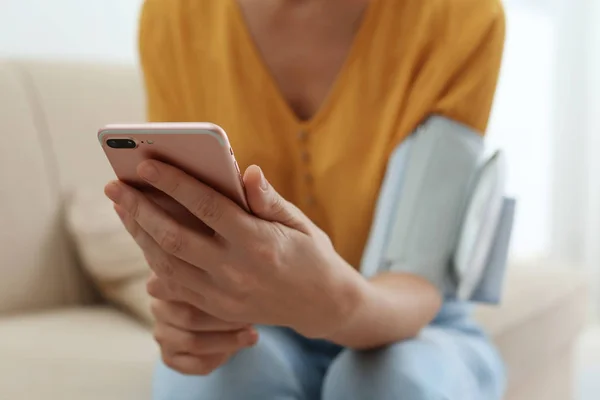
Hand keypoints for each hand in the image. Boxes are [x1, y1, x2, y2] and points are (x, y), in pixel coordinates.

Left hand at [105, 161, 364, 337]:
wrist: (322, 304)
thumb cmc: (312, 253)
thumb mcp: (299, 222)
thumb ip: (268, 199)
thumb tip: (246, 171)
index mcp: (259, 242)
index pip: (206, 206)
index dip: (173, 183)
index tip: (146, 164)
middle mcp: (237, 272)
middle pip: (174, 237)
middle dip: (139, 208)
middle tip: (114, 185)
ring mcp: (224, 296)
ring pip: (167, 264)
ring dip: (139, 235)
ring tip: (122, 209)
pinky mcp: (218, 310)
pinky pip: (175, 288)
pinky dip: (154, 263)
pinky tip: (143, 242)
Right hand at [150, 285, 257, 374]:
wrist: (218, 315)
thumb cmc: (220, 291)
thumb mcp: (219, 281)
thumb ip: (222, 282)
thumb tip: (242, 286)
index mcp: (167, 280)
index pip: (187, 289)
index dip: (218, 297)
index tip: (244, 299)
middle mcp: (158, 307)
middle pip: (190, 318)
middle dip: (225, 321)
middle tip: (250, 320)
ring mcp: (162, 334)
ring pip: (193, 343)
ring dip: (227, 341)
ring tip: (250, 335)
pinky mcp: (169, 357)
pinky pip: (196, 364)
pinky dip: (219, 358)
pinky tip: (233, 350)